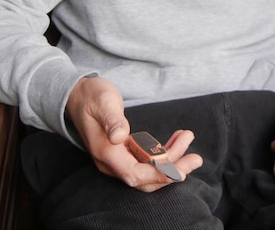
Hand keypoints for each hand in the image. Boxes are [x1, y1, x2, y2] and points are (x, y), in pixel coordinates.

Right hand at [65, 77, 202, 191]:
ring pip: (148, 172)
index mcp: (106, 152)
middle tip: (196, 159)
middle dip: (172, 172)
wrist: (78, 95)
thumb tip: (120, 137)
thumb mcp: (103, 101)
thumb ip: (112, 119)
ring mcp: (117, 159)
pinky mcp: (123, 153)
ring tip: (187, 138)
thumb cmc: (91, 96)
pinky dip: (164, 154)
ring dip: (171, 160)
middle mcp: (111, 162)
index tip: (182, 169)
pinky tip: (177, 140)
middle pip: (145, 179)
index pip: (135, 174)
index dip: (159, 175)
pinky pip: (146, 162)